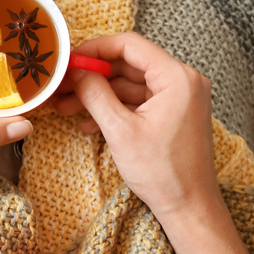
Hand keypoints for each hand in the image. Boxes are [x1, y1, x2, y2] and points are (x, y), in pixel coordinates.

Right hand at [54, 32, 218, 216]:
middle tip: (64, 85)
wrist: (190, 208)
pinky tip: (89, 123)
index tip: (70, 59)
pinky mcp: (173, 113)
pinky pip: (139, 100)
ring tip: (68, 106)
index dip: (96, 49)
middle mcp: (183, 81)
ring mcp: (179, 97)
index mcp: (177, 78)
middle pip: (129, 64)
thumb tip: (76, 72)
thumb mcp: (121, 131)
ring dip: (100, 94)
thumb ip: (96, 94)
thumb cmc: (163, 173)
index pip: (130, 45)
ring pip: (130, 83)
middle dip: (93, 75)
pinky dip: (115, 107)